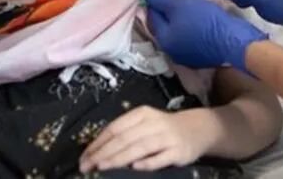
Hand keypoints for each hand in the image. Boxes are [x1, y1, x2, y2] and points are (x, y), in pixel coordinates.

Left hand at [79, 106, 208, 172]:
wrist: (198, 129)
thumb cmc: (164, 129)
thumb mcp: (145, 124)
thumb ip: (125, 134)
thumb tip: (97, 151)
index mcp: (142, 114)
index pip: (115, 127)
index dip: (98, 142)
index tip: (83, 157)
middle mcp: (154, 123)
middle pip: (124, 138)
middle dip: (103, 153)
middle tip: (86, 166)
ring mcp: (167, 137)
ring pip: (139, 147)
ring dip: (119, 157)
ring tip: (103, 166)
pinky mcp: (178, 151)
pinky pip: (160, 158)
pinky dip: (147, 163)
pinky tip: (135, 168)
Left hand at [144, 0, 266, 72]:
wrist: (235, 41)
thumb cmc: (205, 22)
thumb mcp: (180, 6)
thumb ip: (160, 0)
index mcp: (164, 40)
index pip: (151, 15)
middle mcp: (172, 51)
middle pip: (164, 24)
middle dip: (167, 7)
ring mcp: (188, 55)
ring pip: (179, 30)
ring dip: (180, 15)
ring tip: (189, 1)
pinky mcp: (203, 54)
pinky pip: (192, 35)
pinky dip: (192, 23)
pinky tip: (200, 15)